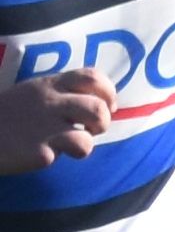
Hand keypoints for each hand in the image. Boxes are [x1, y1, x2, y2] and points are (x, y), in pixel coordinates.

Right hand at [0, 69, 114, 173]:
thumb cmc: (4, 116)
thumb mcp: (29, 93)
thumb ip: (56, 92)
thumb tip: (90, 99)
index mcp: (48, 85)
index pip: (92, 76)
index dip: (108, 91)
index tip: (107, 104)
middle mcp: (50, 102)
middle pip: (97, 106)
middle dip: (104, 120)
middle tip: (94, 128)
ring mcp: (45, 127)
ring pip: (89, 133)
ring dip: (90, 140)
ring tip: (77, 144)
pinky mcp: (39, 151)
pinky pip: (66, 153)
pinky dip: (65, 155)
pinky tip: (47, 154)